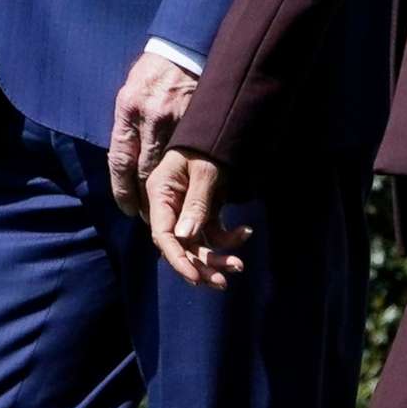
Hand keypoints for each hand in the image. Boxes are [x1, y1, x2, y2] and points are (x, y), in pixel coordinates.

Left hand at [107, 51, 200, 218]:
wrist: (182, 48)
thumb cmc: (152, 72)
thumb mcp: (128, 94)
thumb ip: (126, 127)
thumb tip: (124, 163)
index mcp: (127, 110)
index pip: (120, 161)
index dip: (122, 191)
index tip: (127, 208)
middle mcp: (149, 117)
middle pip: (144, 172)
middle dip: (146, 199)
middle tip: (149, 217)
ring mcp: (174, 119)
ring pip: (168, 168)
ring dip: (167, 193)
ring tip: (169, 209)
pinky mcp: (195, 119)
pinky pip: (188, 155)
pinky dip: (186, 175)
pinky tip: (188, 187)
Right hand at [142, 148, 251, 289]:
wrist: (224, 126)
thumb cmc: (209, 144)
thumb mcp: (205, 171)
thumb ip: (196, 204)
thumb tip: (184, 238)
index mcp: (161, 193)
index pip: (163, 235)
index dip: (178, 259)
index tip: (195, 278)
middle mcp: (169, 204)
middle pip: (180, 245)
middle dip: (202, 265)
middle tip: (223, 282)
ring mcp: (186, 209)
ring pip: (197, 244)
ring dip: (217, 257)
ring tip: (239, 265)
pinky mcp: (202, 210)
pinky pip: (212, 233)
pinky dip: (227, 239)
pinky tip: (245, 231)